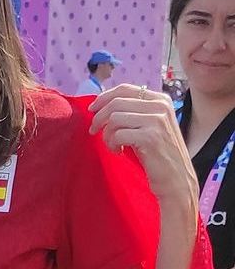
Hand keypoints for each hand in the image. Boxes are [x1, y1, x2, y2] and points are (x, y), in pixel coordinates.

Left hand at [89, 84, 197, 215]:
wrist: (177, 179)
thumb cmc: (159, 155)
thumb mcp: (150, 126)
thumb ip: (134, 112)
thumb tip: (102, 104)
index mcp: (160, 99)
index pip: (125, 89)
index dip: (104, 97)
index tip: (92, 110)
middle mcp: (160, 106)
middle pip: (116, 102)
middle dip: (99, 117)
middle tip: (94, 131)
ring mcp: (156, 120)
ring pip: (114, 118)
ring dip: (107, 134)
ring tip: (114, 146)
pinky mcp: (150, 137)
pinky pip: (117, 134)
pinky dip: (112, 144)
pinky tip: (120, 152)